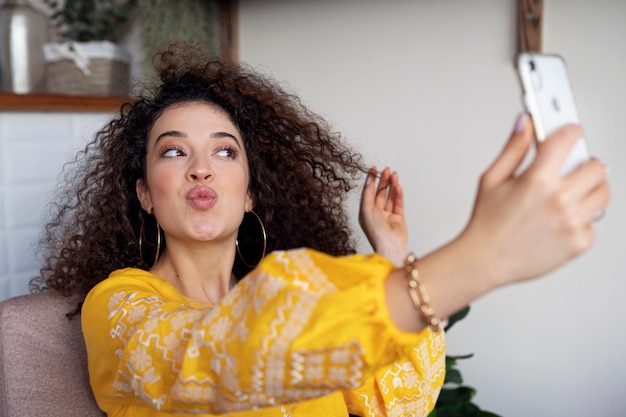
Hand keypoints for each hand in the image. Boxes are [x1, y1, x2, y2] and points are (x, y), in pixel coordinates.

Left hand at [359, 167, 407, 265]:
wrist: (389, 245)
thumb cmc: (375, 231)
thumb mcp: (366, 209)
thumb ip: (367, 193)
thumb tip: (369, 179)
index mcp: (366, 212)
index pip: (368, 192)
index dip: (371, 180)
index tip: (374, 169)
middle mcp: (376, 213)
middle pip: (380, 193)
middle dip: (383, 181)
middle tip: (387, 170)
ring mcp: (388, 216)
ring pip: (390, 197)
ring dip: (392, 185)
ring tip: (394, 175)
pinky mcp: (399, 218)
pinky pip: (398, 203)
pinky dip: (398, 194)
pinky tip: (398, 186)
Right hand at [461, 113, 610, 286]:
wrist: (485, 260)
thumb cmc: (486, 222)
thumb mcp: (492, 179)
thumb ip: (514, 148)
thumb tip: (525, 122)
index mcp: (537, 181)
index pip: (567, 140)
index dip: (571, 131)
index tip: (572, 132)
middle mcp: (559, 201)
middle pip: (596, 167)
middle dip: (584, 163)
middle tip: (571, 168)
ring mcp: (572, 223)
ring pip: (602, 194)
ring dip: (590, 189)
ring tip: (570, 193)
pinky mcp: (578, 243)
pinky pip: (593, 223)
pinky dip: (581, 220)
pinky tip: (561, 220)